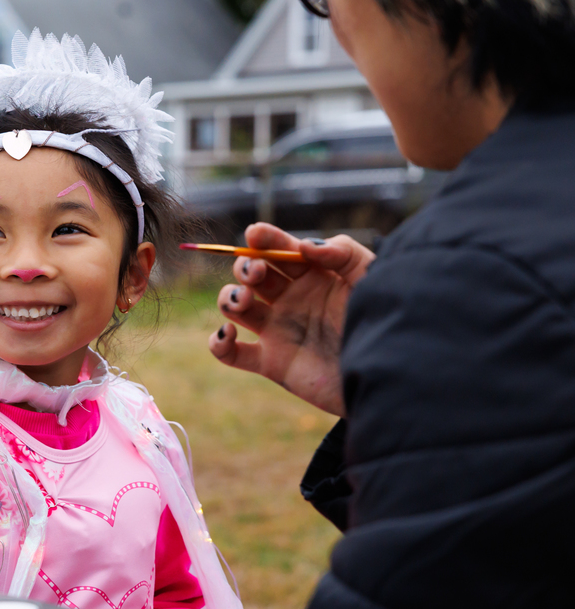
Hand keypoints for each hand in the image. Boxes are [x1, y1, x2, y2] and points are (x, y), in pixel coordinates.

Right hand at [208, 223, 374, 416]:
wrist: (391, 375)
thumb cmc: (385, 321)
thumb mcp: (371, 276)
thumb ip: (342, 251)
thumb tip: (303, 246)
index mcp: (312, 275)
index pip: (279, 249)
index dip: (263, 238)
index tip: (255, 234)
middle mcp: (291, 299)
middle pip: (251, 274)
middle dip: (245, 267)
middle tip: (258, 273)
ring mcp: (278, 330)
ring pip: (235, 306)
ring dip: (228, 297)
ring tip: (244, 301)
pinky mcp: (271, 363)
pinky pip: (231, 353)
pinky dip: (218, 342)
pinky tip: (228, 334)